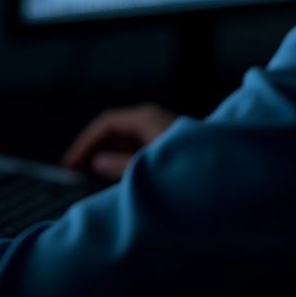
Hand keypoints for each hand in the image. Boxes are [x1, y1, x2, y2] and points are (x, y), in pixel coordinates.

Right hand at [61, 103, 177, 180]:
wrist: (226, 175)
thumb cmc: (187, 169)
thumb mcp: (145, 169)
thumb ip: (118, 166)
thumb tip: (97, 163)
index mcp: (145, 118)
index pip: (105, 123)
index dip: (84, 143)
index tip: (70, 164)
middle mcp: (153, 119)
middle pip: (114, 130)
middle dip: (94, 149)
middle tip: (76, 173)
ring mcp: (162, 130)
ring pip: (126, 140)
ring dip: (108, 156)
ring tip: (93, 178)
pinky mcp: (169, 144)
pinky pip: (138, 148)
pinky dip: (124, 160)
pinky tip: (118, 178)